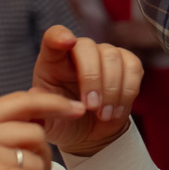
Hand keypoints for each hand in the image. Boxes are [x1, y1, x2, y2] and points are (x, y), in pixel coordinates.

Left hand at [31, 25, 144, 155]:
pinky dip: (127, 93)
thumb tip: (35, 94)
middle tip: (90, 107)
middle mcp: (78, 52)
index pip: (53, 37)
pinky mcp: (127, 64)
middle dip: (92, 78)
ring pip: (112, 57)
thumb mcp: (46, 120)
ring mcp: (104, 55)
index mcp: (52, 61)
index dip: (59, 36)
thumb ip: (41, 107)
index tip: (66, 41)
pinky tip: (116, 111)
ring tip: (102, 115)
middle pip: (87, 47)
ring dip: (111, 90)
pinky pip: (133, 68)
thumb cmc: (62, 122)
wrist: (88, 133)